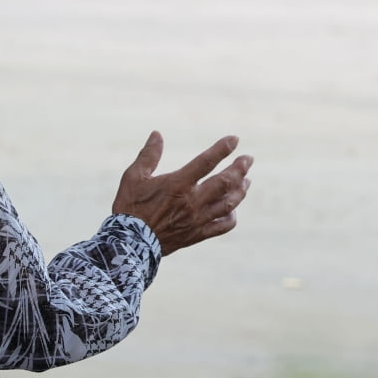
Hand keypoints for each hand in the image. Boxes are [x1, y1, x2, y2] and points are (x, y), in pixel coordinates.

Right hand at [112, 132, 252, 255]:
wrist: (130, 242)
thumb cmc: (129, 207)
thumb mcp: (133, 177)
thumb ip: (148, 155)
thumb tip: (157, 134)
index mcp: (178, 184)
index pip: (206, 162)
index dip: (222, 149)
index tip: (235, 139)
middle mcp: (192, 201)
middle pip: (225, 182)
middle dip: (240, 168)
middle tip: (248, 159)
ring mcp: (197, 219)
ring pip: (229, 203)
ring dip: (241, 191)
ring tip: (247, 181)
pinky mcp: (197, 234)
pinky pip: (223, 226)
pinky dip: (231, 217)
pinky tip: (232, 211)